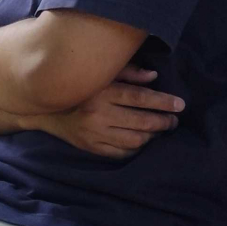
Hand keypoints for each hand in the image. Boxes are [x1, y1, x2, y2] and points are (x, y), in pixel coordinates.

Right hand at [36, 64, 182, 157]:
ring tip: (159, 130)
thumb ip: (128, 72)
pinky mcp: (91, 147)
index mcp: (102, 92)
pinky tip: (143, 142)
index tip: (180, 105)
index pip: (140, 98)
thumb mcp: (101, 73)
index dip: (163, 102)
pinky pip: (121, 153)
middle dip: (163, 122)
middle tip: (173, 120)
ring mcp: (94, 134)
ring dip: (152, 136)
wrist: (46, 110)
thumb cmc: (80, 87)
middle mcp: (98, 114)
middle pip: (141, 121)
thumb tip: (154, 77)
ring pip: (134, 140)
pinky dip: (136, 149)